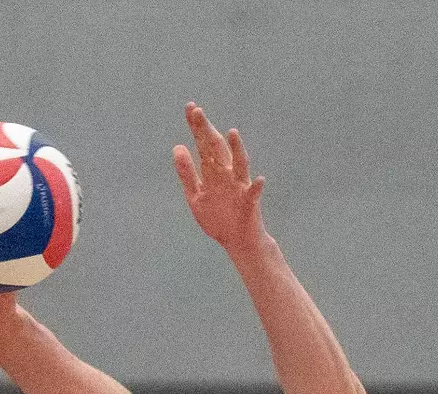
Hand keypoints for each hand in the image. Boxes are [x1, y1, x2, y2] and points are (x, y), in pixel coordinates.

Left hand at [173, 102, 265, 255]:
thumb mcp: (195, 196)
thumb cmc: (218, 218)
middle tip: (197, 111)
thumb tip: (178, 147)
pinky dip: (257, 187)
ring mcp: (239, 188)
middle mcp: (227, 175)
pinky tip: (260, 180)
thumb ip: (187, 173)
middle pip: (216, 150)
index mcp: (213, 173)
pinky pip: (254, 194)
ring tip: (232, 133)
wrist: (238, 241)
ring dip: (237, 150)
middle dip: (206, 131)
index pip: (203, 145)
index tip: (189, 108)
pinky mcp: (249, 204)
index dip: (197, 127)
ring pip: (238, 165)